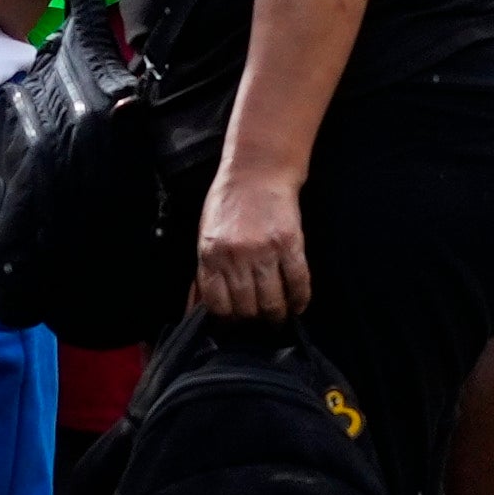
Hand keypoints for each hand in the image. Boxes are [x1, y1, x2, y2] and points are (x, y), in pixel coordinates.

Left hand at [190, 160, 309, 321]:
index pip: (217, 304)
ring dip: (277, 315)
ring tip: (279, 316)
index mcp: (210, 254)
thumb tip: (193, 309)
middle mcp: (235, 255)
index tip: (235, 324)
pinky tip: (298, 304)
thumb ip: (202, 274)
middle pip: (246, 307)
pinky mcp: (289, 243)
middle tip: (259, 322)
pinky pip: (298, 282)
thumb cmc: (229, 202)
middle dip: (253, 320)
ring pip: (272, 301)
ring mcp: (264, 250)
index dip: (227, 320)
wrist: (257, 170)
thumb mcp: (205, 236)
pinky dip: (300, 299)